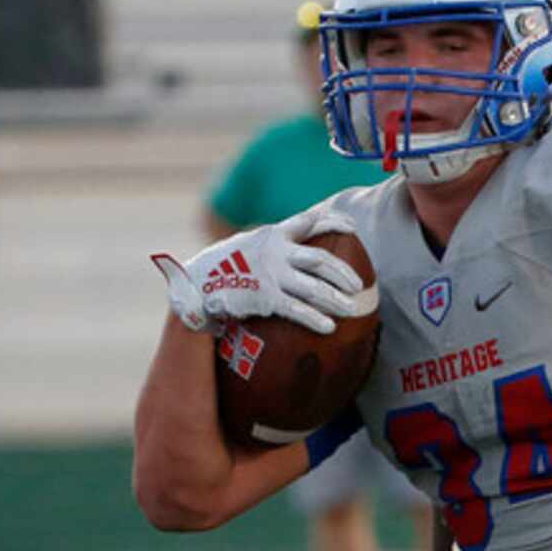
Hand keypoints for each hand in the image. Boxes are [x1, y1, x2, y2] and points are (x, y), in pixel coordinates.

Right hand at [150, 201, 373, 336]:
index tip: (352, 226)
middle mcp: (275, 252)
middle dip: (342, 272)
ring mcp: (271, 275)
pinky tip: (329, 328)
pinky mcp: (265, 298)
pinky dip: (315, 318)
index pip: (308, 222)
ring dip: (335, 299)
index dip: (332, 222)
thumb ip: (271, 246)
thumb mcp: (247, 245)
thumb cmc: (222, 266)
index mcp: (272, 235)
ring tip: (352, 309)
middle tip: (358, 285)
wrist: (193, 282)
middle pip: (319, 259)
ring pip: (313, 287)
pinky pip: (297, 309)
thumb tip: (294, 250)